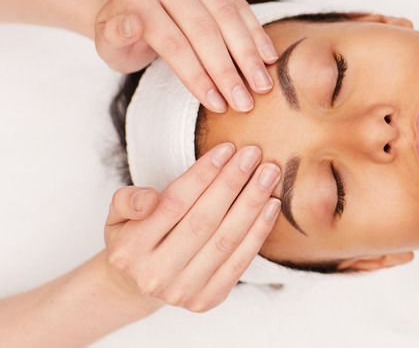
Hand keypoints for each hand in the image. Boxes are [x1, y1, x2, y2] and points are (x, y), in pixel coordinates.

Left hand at [94, 0, 277, 112]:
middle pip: (204, 29)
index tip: (217, 104)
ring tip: (262, 85)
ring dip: (249, 54)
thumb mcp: (109, 46)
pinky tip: (268, 58)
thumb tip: (131, 25)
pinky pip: (240, 5)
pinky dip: (256, 33)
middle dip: (228, 70)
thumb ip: (116, 37)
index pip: (173, 42)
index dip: (198, 76)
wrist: (133, 9)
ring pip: (227, 16)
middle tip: (246, 101)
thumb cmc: (124, 38)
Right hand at [103, 143, 280, 311]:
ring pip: (226, 240)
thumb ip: (127, 200)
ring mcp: (183, 291)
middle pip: (204, 220)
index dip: (203, 174)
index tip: (226, 149)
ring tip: (268, 174)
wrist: (139, 285)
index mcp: (129, 249)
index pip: (173, 203)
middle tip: (253, 154)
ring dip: (251, 203)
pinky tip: (271, 205)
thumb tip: (149, 198)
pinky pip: (240, 261)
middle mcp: (154, 274)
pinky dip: (259, 232)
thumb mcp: (117, 216)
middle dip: (232, 183)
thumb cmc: (135, 237)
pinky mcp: (208, 299)